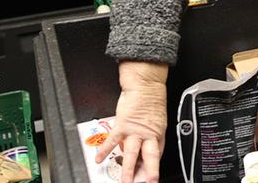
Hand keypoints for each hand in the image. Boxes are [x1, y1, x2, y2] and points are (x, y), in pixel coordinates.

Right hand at [97, 61, 169, 182]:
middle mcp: (148, 134)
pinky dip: (105, 151)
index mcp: (158, 133)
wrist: (145, 84)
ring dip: (128, 169)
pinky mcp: (123, 125)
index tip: (150, 177)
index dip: (153, 167)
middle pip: (149, 157)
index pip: (156, 154)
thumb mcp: (156, 119)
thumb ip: (150, 134)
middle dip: (148, 173)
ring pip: (132, 153)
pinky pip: (112, 141)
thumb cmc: (150, 99)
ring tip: (126, 181)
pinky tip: (99, 159)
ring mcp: (135, 131)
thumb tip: (141, 146)